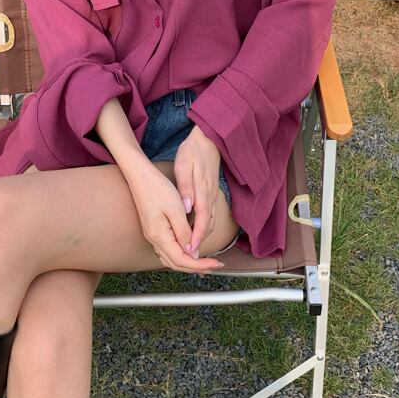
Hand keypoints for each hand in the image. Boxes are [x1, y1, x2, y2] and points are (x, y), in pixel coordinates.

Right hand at [125, 158, 223, 273]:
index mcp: (160, 236)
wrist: (140, 177)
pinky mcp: (153, 230)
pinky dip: (181, 255)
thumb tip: (192, 252)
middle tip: (215, 265)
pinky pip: (168, 250)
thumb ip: (184, 232)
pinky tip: (189, 251)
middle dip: (197, 267)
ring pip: (171, 259)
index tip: (216, 263)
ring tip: (206, 263)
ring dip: (189, 263)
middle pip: (176, 263)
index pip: (182, 260)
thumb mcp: (176, 209)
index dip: (200, 265)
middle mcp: (154, 239)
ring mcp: (152, 236)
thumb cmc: (158, 189)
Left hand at [174, 125, 222, 255]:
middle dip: (201, 243)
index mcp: (204, 192)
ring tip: (191, 250)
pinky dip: (203, 227)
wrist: (209, 138)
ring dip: (202, 237)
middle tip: (191, 258)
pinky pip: (210, 215)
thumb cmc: (194, 151)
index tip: (190, 252)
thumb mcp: (185, 166)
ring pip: (211, 222)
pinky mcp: (212, 193)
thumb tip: (187, 208)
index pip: (203, 221)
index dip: (197, 238)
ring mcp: (213, 195)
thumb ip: (186, 188)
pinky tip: (193, 230)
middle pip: (209, 226)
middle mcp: (211, 197)